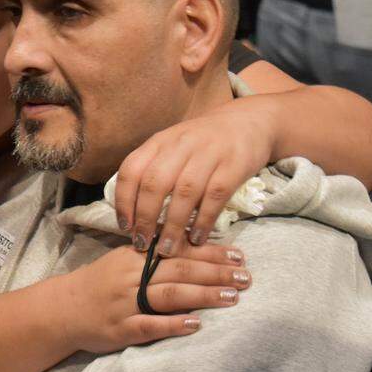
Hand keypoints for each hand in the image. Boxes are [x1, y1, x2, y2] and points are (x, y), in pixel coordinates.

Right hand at [63, 243, 249, 354]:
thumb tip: (195, 245)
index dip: (210, 253)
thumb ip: (155, 254)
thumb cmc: (99, 284)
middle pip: (179, 270)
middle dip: (215, 273)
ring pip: (169, 296)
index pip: (178, 250)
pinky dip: (173, 324)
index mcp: (134, 257)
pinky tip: (196, 325)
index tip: (239, 255)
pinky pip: (150, 325)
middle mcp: (131, 277)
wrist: (62, 309)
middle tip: (246, 276)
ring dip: (203, 296)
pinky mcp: (121, 329)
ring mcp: (126, 303)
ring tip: (232, 297)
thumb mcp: (123, 261)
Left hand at [115, 100, 276, 251]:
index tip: (124, 227)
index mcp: (159, 141)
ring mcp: (208, 154)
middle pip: (155, 183)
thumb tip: (131, 213)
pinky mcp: (233, 165)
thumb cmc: (202, 142)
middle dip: (145, 218)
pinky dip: (203, 221)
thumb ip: (152, 170)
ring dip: (173, 225)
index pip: (131, 170)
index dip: (124, 200)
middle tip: (143, 243)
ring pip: (184, 193)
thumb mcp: (172, 147)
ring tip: (167, 248)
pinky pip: (214, 197)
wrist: (247, 122)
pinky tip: (196, 238)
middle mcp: (180, 145)